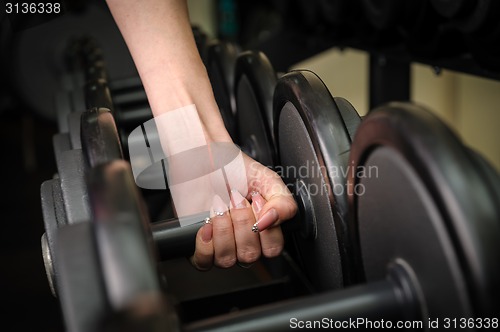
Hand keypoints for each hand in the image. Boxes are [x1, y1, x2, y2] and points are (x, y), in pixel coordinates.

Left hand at [190, 154, 297, 269]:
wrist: (205, 159)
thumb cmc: (234, 169)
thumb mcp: (268, 180)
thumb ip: (283, 203)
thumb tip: (271, 221)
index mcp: (264, 230)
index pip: (272, 249)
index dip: (265, 229)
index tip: (256, 201)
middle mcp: (243, 241)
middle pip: (249, 255)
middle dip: (241, 223)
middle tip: (236, 200)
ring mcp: (221, 245)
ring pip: (227, 260)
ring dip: (223, 230)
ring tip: (220, 207)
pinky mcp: (200, 245)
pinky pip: (203, 261)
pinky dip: (205, 243)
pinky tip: (207, 224)